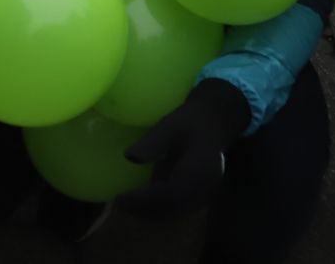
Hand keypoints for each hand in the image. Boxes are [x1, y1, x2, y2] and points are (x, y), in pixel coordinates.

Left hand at [116, 80, 250, 218]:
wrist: (215, 122)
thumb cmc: (191, 121)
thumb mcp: (170, 126)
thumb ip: (153, 142)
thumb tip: (129, 156)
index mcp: (198, 170)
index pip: (169, 193)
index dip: (144, 199)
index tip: (120, 197)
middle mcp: (204, 187)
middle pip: (172, 209)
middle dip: (144, 210)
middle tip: (119, 203)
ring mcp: (204, 194)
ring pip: (175, 212)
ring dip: (151, 213)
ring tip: (128, 204)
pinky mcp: (201, 195)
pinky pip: (179, 209)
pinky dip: (160, 209)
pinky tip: (144, 202)